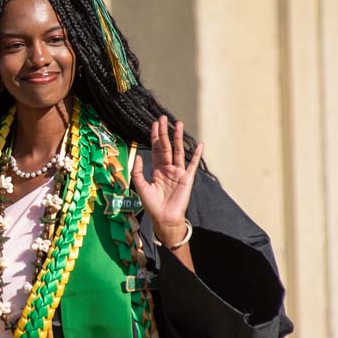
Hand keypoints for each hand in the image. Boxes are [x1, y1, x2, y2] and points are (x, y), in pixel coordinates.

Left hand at [131, 116, 203, 245]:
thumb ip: (137, 172)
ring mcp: (178, 172)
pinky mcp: (187, 178)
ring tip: (178, 124)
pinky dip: (196, 154)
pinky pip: (192, 164)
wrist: (163, 219)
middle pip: (166, 146)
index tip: (154, 124)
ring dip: (178, 138)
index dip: (154, 137)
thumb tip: (137, 156)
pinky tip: (200, 144)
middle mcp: (168, 168)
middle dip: (164, 133)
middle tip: (163, 118)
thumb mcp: (141, 187)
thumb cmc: (152, 205)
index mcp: (157, 170)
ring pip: (178, 151)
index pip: (156, 149)